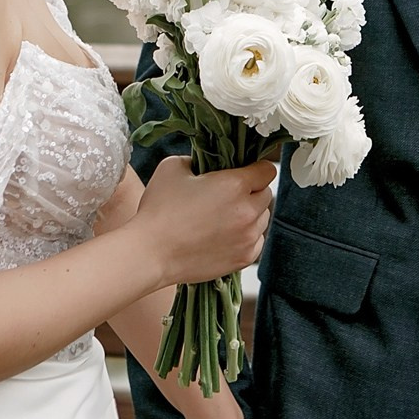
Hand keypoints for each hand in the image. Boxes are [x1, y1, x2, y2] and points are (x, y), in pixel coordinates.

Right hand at [134, 153, 274, 284]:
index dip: (256, 167)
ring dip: (250, 214)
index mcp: (235, 185)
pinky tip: (224, 234)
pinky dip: (246, 236)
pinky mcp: (243, 259)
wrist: (150, 253)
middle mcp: (247, 212)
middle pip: (266, 194)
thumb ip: (198, 158)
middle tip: (228, 194)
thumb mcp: (173, 167)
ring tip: (223, 216)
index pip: (267, 169)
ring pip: (262, 219)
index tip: (244, 171)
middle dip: (251, 191)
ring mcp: (248, 238)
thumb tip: (206, 164)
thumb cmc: (158, 209)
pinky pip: (256, 241)